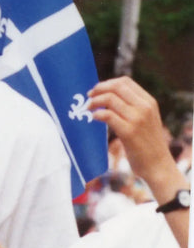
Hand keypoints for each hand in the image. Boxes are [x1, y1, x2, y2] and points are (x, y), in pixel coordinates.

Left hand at [87, 77, 180, 194]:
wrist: (158, 165)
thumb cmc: (147, 142)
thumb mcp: (146, 118)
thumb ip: (132, 105)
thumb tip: (105, 93)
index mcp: (149, 102)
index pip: (125, 81)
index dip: (107, 83)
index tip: (97, 90)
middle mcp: (145, 108)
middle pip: (116, 87)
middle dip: (98, 89)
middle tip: (89, 97)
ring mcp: (138, 119)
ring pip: (109, 99)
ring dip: (94, 102)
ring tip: (89, 109)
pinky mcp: (129, 132)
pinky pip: (107, 115)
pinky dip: (97, 114)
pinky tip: (94, 118)